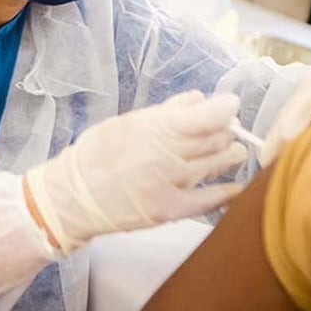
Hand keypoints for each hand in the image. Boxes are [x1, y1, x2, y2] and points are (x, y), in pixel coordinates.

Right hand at [23, 91, 246, 254]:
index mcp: (153, 129)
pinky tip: (236, 187)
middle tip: (228, 127)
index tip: (231, 104)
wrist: (73, 197)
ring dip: (229, 155)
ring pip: (214, 165)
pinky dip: (226, 192)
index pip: (204, 117)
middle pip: (213, 140)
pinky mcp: (169, 210)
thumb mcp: (128, 122)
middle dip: (225, 130)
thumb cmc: (97, 154)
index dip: (225, 108)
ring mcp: (169, 185)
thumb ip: (167, 112)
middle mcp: (165, 157)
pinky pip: (207, 201)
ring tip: (233, 151)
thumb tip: (200, 99)